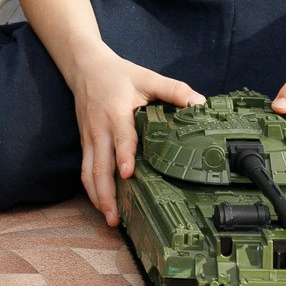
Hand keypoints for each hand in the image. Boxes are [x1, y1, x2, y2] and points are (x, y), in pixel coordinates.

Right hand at [68, 47, 203, 226]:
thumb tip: (201, 103)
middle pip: (99, 165)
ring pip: (88, 172)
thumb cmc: (118, 74)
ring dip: (97, 196)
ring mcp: (90, 138)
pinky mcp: (85, 142)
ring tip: (109, 218)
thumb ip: (174, 90)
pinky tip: (101, 203)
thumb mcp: (148, 77)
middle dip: (106, 192)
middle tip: (115, 216)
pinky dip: (91, 189)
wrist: (85, 67)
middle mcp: (100, 129)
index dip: (123, 155)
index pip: (120, 137)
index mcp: (116, 113)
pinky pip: (85, 169)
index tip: (128, 174)